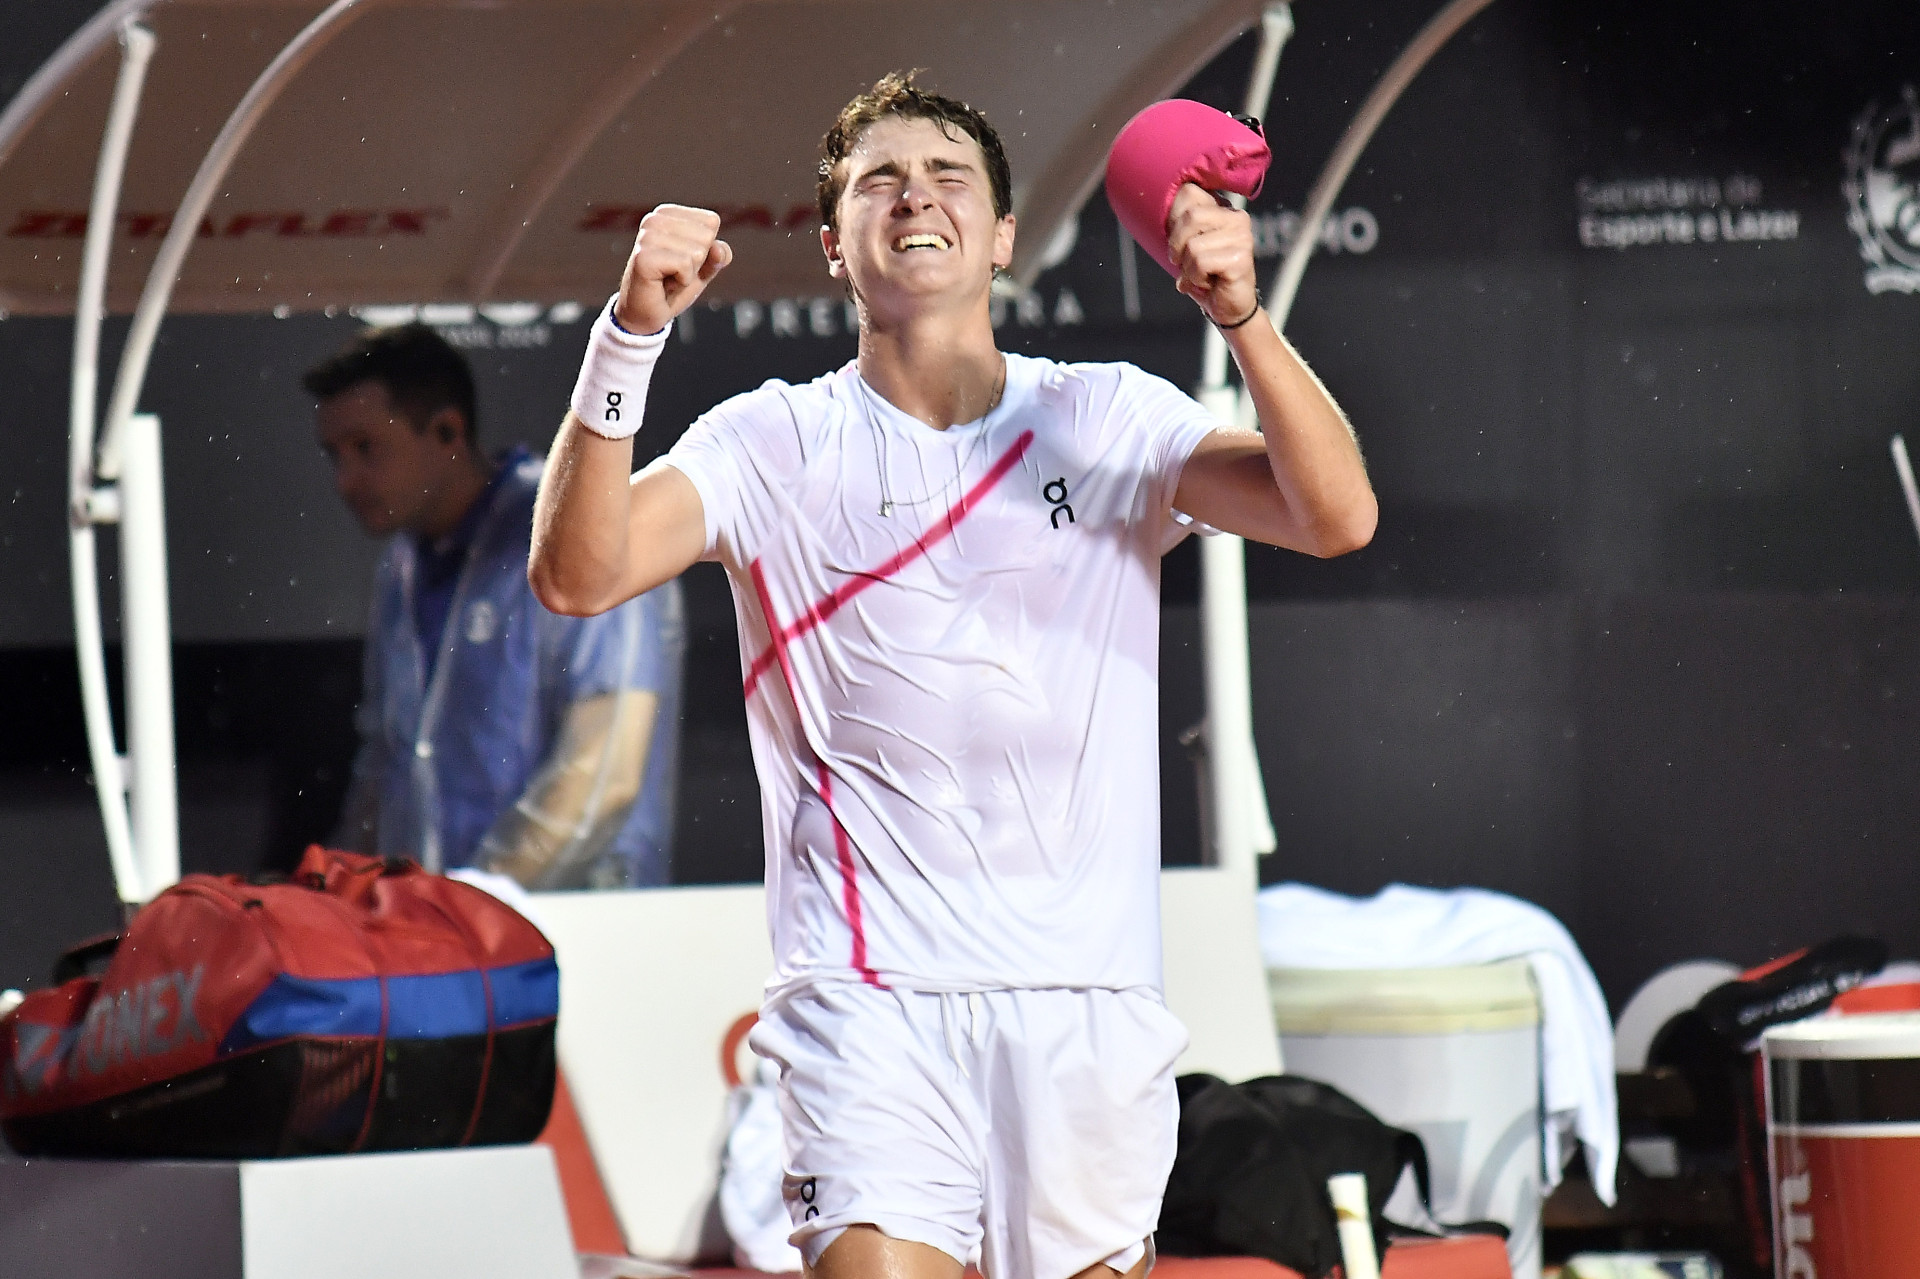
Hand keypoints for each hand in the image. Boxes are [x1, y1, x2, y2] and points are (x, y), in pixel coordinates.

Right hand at [615, 204, 733, 333]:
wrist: (646, 314)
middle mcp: (654, 219)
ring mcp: (646, 236)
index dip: (705, 249)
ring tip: (667, 278)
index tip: (682, 262)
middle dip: (697, 263)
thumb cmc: (672, 287)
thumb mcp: (704, 269)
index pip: (711, 222)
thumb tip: (719, 248)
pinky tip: (662, 284)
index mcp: (667, 214)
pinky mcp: (643, 257)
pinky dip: (681, 282)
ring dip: (687, 274)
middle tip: (673, 273)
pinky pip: (685, 265)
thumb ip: (718, 255)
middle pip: (706, 236)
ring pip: (697, 252)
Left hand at [1167, 183, 1258, 327]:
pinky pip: (1201, 263)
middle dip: (1177, 245)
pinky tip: (1208, 282)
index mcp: (1222, 208)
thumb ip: (1179, 222)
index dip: (1173, 219)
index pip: (1189, 192)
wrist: (1227, 307)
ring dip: (1188, 267)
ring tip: (1200, 275)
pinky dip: (1196, 278)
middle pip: (1190, 216)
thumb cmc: (1205, 274)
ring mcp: (1242, 237)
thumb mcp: (1186, 244)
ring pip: (1193, 245)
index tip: (1179, 241)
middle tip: (1184, 262)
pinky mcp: (1241, 258)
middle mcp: (1237, 218)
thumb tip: (1153, 205)